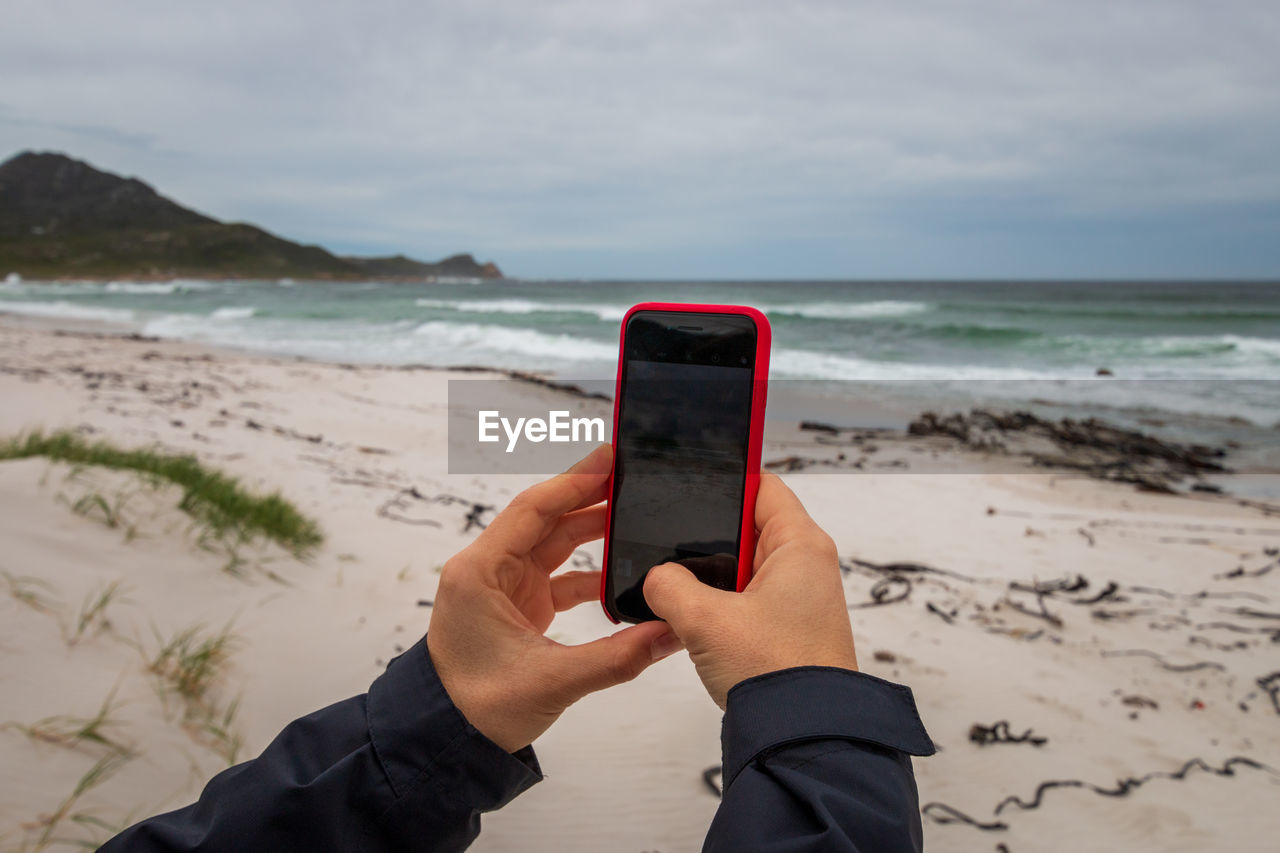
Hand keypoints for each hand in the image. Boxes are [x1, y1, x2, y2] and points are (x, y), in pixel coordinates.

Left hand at [426, 445, 678, 751]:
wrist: (444, 741)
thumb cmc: (474, 708)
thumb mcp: (551, 681)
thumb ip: (617, 657)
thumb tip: (669, 634)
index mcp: (480, 572)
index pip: (533, 509)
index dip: (574, 480)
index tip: (610, 458)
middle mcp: (487, 570)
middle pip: (546, 519)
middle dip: (590, 497)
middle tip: (633, 478)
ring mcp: (502, 587)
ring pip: (553, 544)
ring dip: (592, 531)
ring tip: (635, 516)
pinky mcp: (516, 606)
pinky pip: (558, 575)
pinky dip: (588, 573)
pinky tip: (621, 576)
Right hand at [643, 472, 857, 708]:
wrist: (804, 739)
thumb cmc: (776, 673)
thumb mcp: (704, 620)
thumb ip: (669, 585)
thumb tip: (656, 578)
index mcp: (800, 544)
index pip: (762, 485)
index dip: (724, 480)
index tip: (687, 485)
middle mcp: (807, 565)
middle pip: (748, 527)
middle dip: (708, 538)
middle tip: (670, 544)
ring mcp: (799, 599)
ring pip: (743, 568)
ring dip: (711, 578)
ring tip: (677, 588)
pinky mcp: (788, 629)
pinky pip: (747, 600)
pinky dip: (720, 606)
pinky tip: (691, 621)